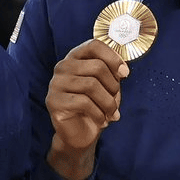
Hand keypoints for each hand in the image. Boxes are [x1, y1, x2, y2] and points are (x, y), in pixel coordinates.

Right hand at [45, 39, 129, 179]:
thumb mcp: (108, 86)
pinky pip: (83, 103)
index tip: (125, 73)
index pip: (94, 45)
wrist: (81, 134)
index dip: (113, 57)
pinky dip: (99, 114)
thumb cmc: (96, 106)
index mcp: (76, 58)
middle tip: (115, 101)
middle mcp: (63, 67)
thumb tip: (122, 70)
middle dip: (113, 86)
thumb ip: (113, 73)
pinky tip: (101, 121)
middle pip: (97, 66)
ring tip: (111, 113)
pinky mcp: (53, 102)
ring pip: (91, 85)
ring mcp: (55, 84)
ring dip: (108, 103)